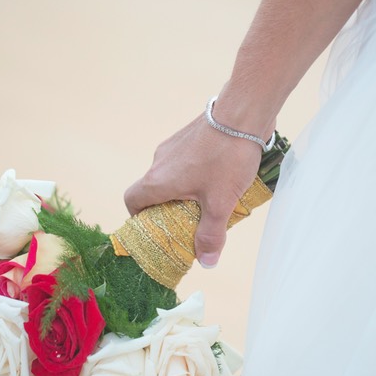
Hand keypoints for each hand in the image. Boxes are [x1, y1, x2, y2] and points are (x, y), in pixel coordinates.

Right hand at [124, 114, 263, 267]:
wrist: (243, 112)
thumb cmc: (227, 157)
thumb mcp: (221, 203)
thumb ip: (211, 234)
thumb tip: (206, 263)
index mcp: (158, 180)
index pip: (131, 201)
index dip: (138, 218)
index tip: (155, 229)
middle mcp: (160, 161)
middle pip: (153, 191)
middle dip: (168, 210)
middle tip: (189, 223)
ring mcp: (174, 146)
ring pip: (171, 175)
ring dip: (185, 191)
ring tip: (210, 202)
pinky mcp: (190, 136)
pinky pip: (186, 161)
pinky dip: (196, 174)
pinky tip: (220, 179)